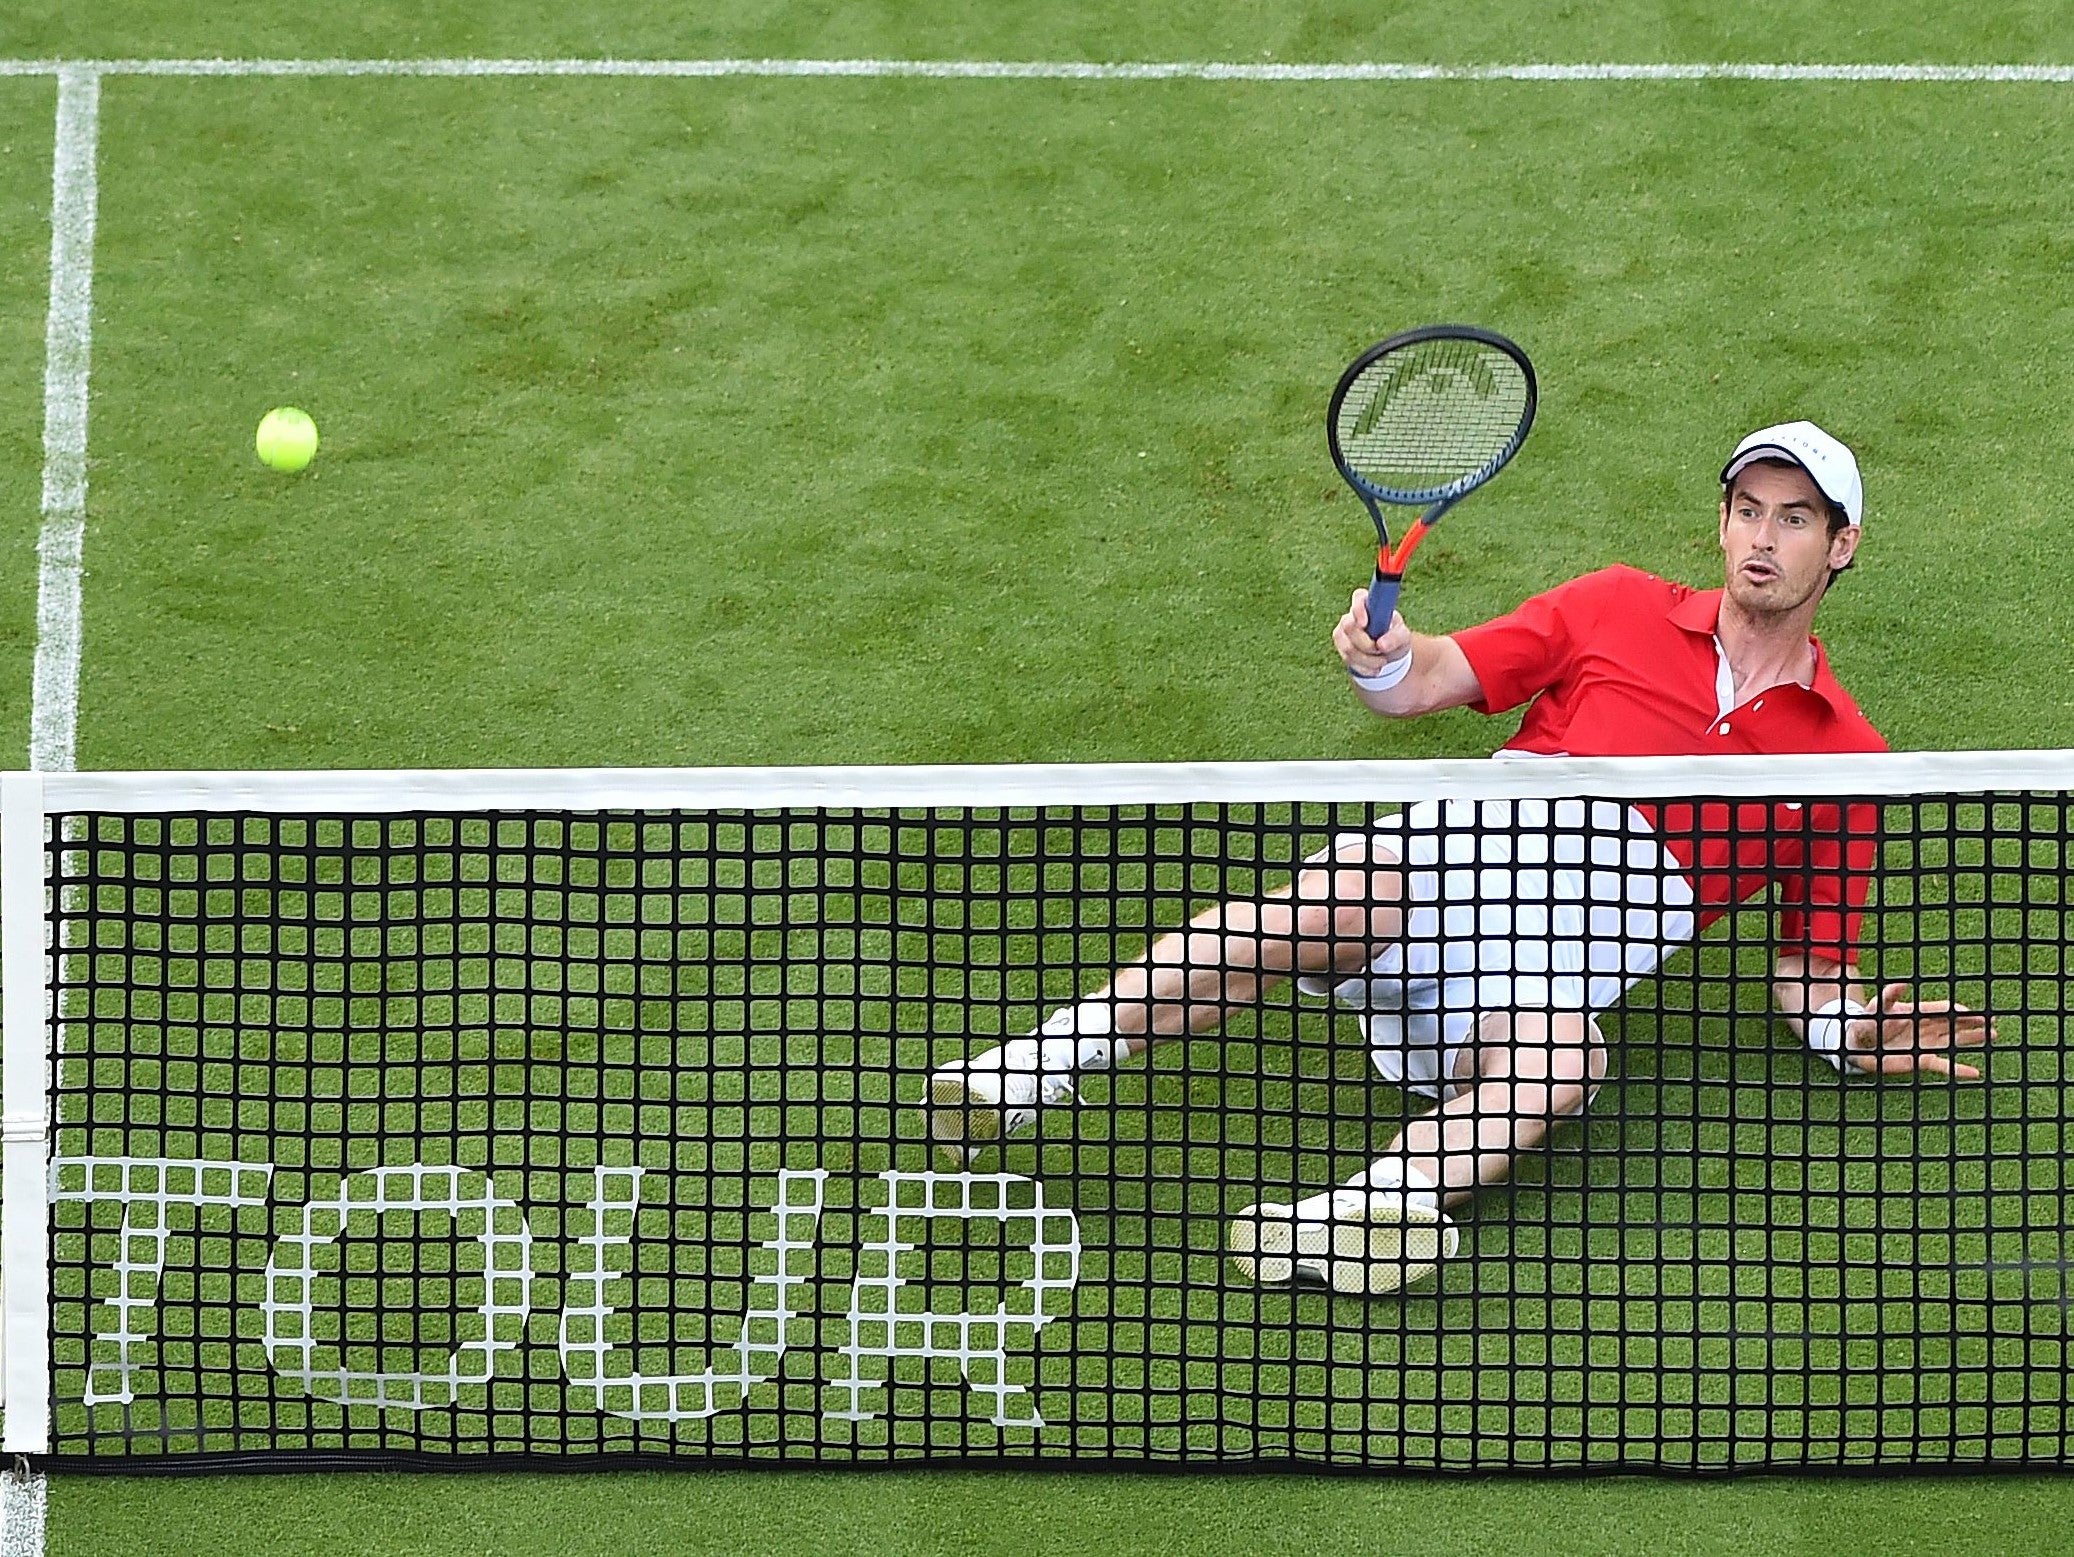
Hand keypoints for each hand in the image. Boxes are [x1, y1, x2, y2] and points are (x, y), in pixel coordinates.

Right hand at [1334, 589, 1410, 677]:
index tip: (1364, 624)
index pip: (1359, 597)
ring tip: (1382, 662)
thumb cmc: (1396, 638)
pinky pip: (1347, 659)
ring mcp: (1343, 631)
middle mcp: (1352, 615)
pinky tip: (1374, 668)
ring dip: (1367, 659)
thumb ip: (1396, 637)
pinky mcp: (1341, 647)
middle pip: (1349, 626)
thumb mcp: (1403, 637)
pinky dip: (1363, 667)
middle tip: (1381, 651)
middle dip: (1366, 643)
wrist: (1388, 654)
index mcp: (1370, 604)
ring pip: (1347, 647)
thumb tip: (1381, 645)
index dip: (1358, 609)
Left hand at [1844, 982, 1992, 1078]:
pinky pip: (1944, 1066)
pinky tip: (1975, 1072)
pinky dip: (1959, 1069)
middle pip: (1954, 1023)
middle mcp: (1926, 1027)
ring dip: (1972, 1038)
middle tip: (1992, 1020)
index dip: (1959, 1012)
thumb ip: (1890, 997)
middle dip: (1973, 1022)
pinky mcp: (1921, 1061)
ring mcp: (1925, 1044)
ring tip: (1993, 1035)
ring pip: (1954, 1040)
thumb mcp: (1877, 1009)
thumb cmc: (1867, 1023)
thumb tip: (1901, 983)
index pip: (1943, 1010)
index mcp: (1918, 1012)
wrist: (1858, 1046)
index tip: (1975, 1014)